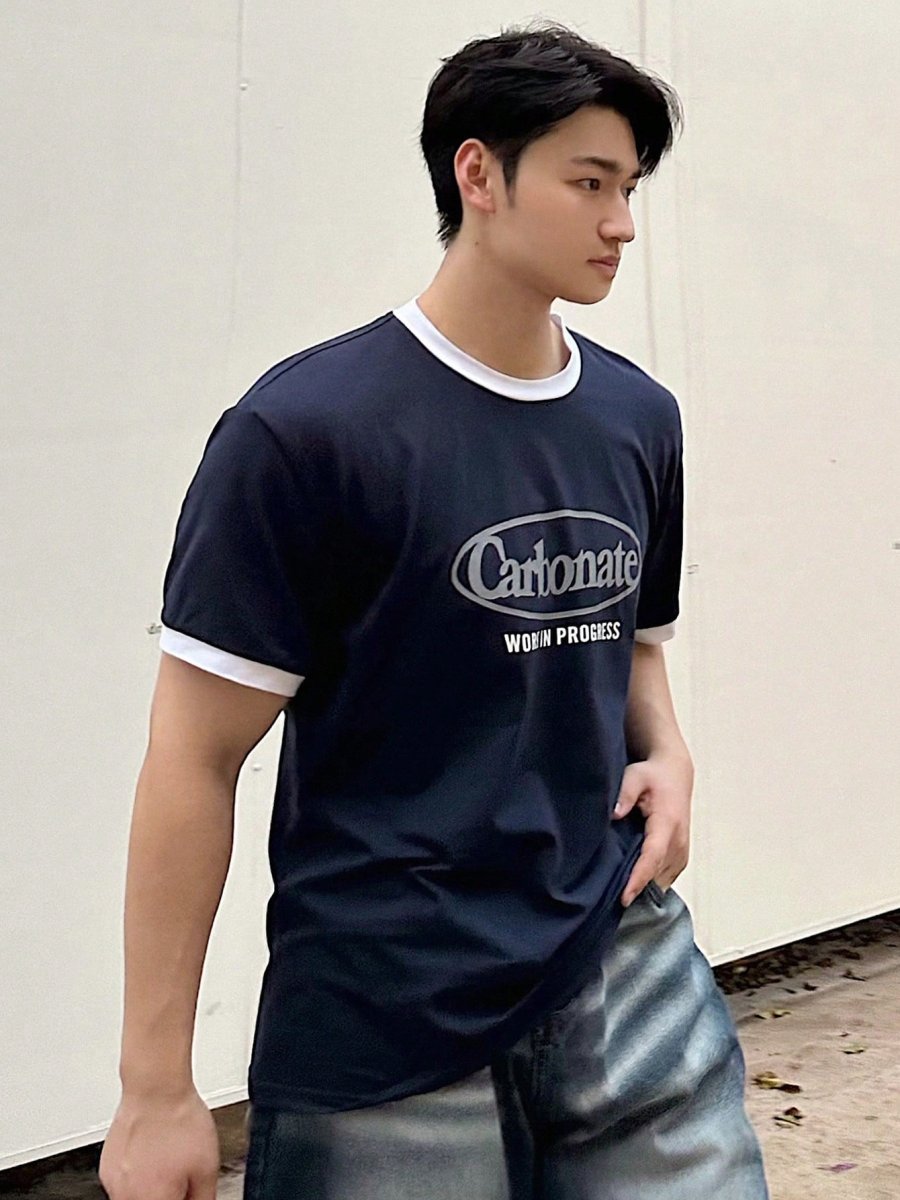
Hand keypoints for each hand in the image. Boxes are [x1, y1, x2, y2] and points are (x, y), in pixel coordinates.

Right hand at [98, 1085, 219, 1199]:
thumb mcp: (207, 1166)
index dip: (182, 1197)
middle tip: (180, 1176)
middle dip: (168, 1194)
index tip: (187, 1191)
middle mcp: (128, 1198)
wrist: (156, 1088)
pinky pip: (123, 1184)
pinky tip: (151, 1155)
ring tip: (166, 1161)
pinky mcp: (106, 1170)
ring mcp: (114, 1185)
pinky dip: (137, 1177)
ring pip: (136, 1198)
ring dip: (152, 1188)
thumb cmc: (179, 1121)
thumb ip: (203, 1197)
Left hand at [612, 752, 692, 906]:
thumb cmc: (652, 776)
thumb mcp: (635, 776)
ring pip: (663, 879)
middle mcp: (679, 840)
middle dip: (638, 891)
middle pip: (658, 874)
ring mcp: (682, 850)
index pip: (653, 857)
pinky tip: (633, 888)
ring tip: (618, 900)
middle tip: (611, 906)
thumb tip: (614, 814)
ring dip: (644, 890)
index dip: (639, 879)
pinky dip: (651, 884)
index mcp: (667, 823)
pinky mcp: (681, 855)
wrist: (675, 774)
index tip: (624, 897)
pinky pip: (666, 877)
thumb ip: (624, 793)